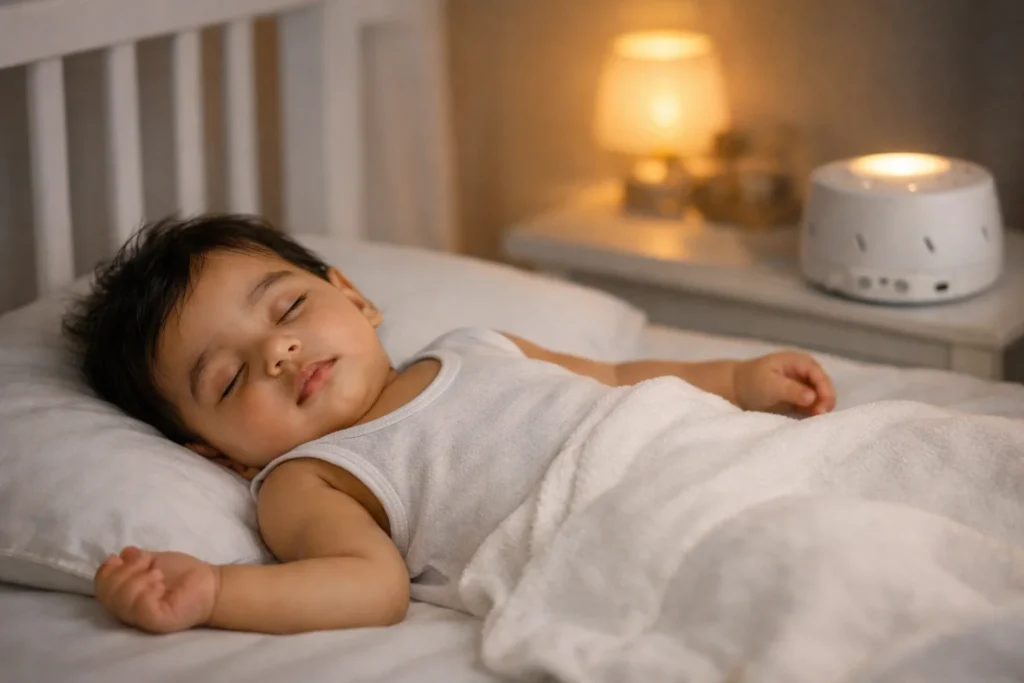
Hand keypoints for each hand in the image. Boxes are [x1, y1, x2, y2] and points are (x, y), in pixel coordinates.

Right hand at [94, 546, 219, 633]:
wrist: (211, 583)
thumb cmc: (182, 573)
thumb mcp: (153, 561)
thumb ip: (134, 560)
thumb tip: (117, 556)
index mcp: (126, 596)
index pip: (101, 588)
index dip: (105, 571)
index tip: (120, 558)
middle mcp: (130, 611)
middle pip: (107, 594)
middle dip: (123, 572)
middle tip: (147, 564)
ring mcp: (142, 619)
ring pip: (121, 599)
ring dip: (138, 579)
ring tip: (158, 574)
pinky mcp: (156, 621)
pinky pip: (139, 606)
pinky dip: (147, 589)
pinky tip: (161, 584)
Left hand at [734, 351, 835, 414]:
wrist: (735, 389)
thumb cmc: (751, 382)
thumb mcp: (770, 385)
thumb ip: (792, 390)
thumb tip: (813, 397)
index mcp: (798, 362)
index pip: (818, 374)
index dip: (824, 390)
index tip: (822, 407)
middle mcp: (804, 371)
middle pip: (823, 385)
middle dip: (825, 399)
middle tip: (820, 415)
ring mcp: (802, 384)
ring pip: (820, 396)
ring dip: (820, 407)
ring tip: (815, 418)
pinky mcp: (798, 397)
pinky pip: (812, 405)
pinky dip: (813, 411)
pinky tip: (810, 419)